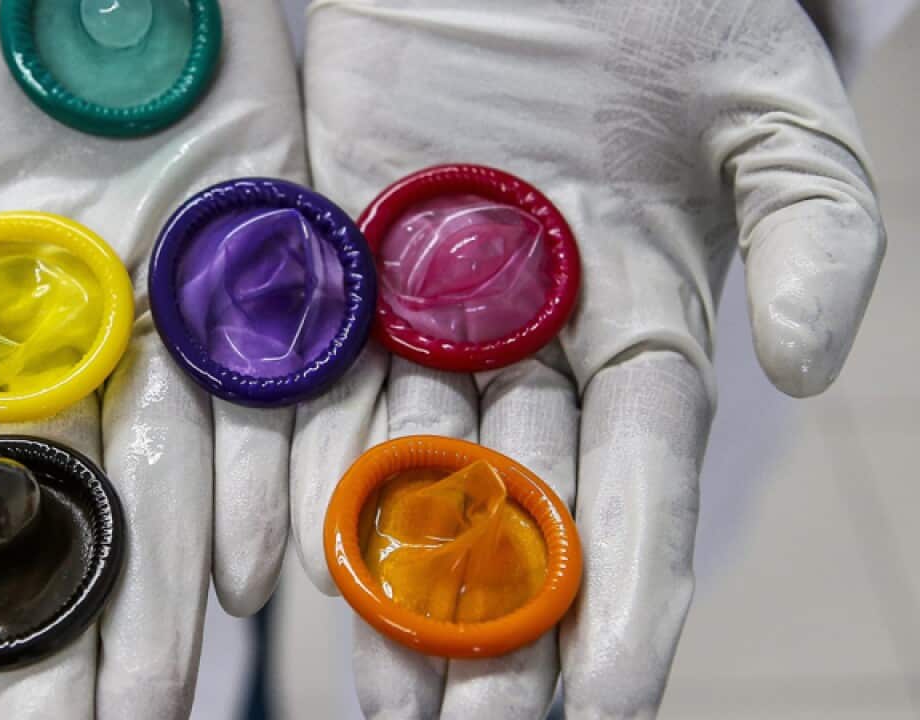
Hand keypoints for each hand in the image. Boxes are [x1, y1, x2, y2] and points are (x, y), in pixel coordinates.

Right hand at [0, 1, 302, 716]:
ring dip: (165, 594)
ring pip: (176, 476)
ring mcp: (178, 301)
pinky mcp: (273, 248)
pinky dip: (267, 472)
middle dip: (65, 633)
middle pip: (70, 510)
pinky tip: (258, 571)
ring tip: (155, 705)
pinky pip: (277, 384)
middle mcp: (76, 335)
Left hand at [290, 1, 884, 716]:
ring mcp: (420, 300)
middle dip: (493, 622)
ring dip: (384, 574)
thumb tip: (813, 375)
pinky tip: (275, 557)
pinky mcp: (333, 247)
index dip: (630, 593)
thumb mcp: (776, 113)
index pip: (638, 482)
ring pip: (399, 460)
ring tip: (376, 688)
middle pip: (510, 502)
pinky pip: (305, 371)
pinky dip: (287, 460)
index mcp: (640, 319)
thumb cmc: (681, 5)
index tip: (613, 702)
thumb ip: (821, 235)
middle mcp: (524, 336)